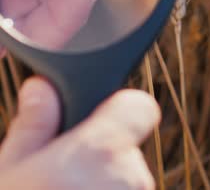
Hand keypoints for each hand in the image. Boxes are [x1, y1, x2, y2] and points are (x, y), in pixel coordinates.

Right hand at [0, 77, 157, 188]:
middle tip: (65, 168)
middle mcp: (131, 174)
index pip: (141, 105)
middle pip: (128, 141)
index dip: (123, 106)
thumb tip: (41, 87)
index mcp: (101, 150)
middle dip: (103, 149)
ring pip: (126, 173)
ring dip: (104, 177)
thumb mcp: (11, 172)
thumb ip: (33, 125)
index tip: (99, 116)